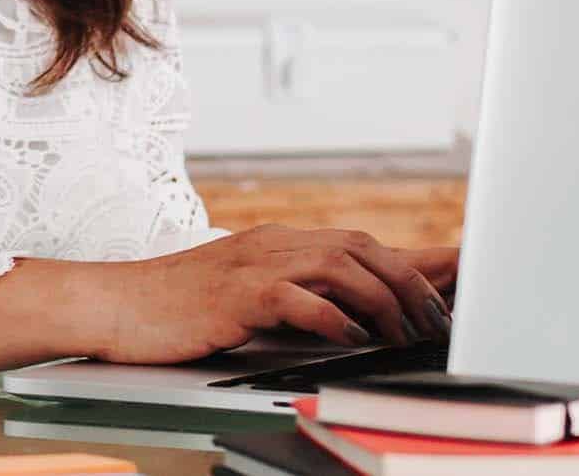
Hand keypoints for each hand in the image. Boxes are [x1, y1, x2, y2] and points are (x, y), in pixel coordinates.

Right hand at [85, 227, 457, 364]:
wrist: (114, 305)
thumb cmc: (178, 309)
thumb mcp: (247, 297)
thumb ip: (297, 299)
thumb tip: (353, 320)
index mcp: (281, 244)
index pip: (363, 243)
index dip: (418, 258)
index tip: (464, 274)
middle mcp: (275, 245)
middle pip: (364, 248)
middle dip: (413, 282)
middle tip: (441, 319)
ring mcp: (254, 266)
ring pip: (340, 265)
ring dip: (382, 300)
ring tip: (405, 333)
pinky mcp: (234, 295)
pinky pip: (296, 296)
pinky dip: (331, 316)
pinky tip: (349, 336)